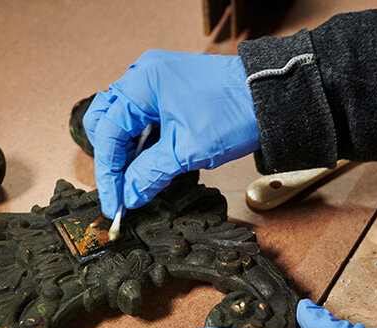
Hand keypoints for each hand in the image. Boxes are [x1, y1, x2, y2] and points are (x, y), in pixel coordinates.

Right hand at [82, 50, 259, 217]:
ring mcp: (156, 82)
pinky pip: (143, 120)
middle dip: (110, 160)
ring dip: (126, 154)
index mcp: (142, 82)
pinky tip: (148, 167)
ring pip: (123, 122)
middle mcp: (144, 76)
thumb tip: (129, 195)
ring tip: (135, 184)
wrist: (270, 100)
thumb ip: (150, 174)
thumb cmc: (234, 113)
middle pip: (106, 121)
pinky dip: (142, 145)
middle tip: (120, 192)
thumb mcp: (187, 151)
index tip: (113, 202)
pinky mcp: (169, 93)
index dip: (107, 172)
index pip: (107, 131)